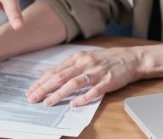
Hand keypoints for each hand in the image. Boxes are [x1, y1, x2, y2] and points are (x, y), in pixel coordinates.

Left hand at [26, 47, 142, 107]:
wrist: (131, 58)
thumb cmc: (107, 59)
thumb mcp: (86, 58)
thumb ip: (69, 66)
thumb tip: (50, 75)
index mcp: (78, 57)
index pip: (55, 71)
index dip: (41, 81)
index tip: (30, 90)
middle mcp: (85, 63)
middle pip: (60, 77)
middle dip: (44, 88)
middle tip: (33, 98)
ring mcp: (96, 72)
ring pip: (74, 83)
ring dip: (59, 93)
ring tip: (48, 102)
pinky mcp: (107, 81)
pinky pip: (94, 90)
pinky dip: (83, 98)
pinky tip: (74, 104)